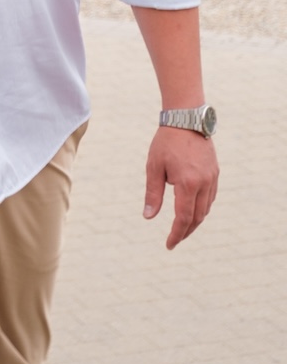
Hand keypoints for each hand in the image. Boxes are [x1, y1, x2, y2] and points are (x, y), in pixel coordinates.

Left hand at [143, 127, 218, 249]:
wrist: (186, 119)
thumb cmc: (166, 142)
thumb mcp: (154, 167)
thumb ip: (153, 194)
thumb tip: (148, 217)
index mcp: (187, 184)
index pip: (184, 218)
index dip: (176, 234)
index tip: (169, 245)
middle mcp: (203, 183)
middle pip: (197, 217)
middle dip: (186, 231)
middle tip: (175, 240)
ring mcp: (212, 178)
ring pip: (206, 209)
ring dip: (195, 221)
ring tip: (182, 228)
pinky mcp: (215, 172)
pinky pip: (210, 197)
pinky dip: (202, 208)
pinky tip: (193, 210)